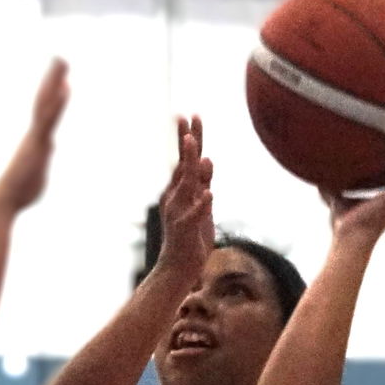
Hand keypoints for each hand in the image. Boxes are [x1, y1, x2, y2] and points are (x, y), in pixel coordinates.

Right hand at [0, 59, 70, 214]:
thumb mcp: (38, 168)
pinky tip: (65, 88)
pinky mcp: (38, 143)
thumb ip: (44, 153)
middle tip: (61, 57)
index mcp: (36, 138)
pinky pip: (48, 119)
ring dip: (54, 81)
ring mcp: (36, 135)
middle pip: (44, 99)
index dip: (53, 93)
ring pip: (46, 102)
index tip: (61, 76)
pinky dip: (58, 103)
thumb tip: (50, 145)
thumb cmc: (21, 189)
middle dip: (53, 78)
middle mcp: (35, 132)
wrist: (6, 199)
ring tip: (63, 62)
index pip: (45, 110)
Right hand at [153, 114, 214, 286]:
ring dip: (192, 169)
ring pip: (187, 186)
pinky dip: (201, 206)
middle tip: (188, 120)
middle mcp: (176, 197)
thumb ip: (203, 183)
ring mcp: (179, 213)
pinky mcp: (185, 230)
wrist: (177, 269)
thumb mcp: (201, 205)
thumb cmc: (190, 237)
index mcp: (179, 190)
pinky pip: (194, 215)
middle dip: (187, 143)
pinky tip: (208, 196)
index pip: (185, 159)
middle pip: (183, 165)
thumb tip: (206, 158)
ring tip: (199, 152)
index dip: (188, 137)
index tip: (189, 115)